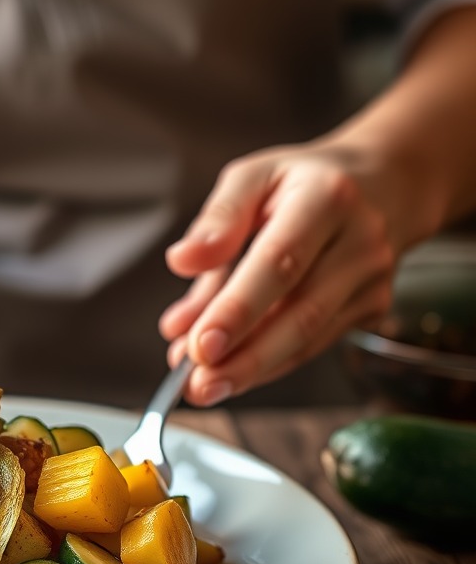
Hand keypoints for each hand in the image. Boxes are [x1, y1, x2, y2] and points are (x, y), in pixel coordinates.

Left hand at [159, 139, 412, 404]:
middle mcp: (359, 242)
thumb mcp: (253, 176)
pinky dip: (269, 364)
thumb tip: (182, 260)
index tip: (199, 345)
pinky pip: (313, 345)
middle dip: (244, 358)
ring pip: (308, 338)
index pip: (279, 263)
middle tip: (197, 385)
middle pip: (300, 313)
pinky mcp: (371, 308)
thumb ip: (217, 219)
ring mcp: (371, 280)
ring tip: (203, 387)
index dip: (238, 309)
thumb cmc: (301, 181)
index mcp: (326, 198)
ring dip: (252, 370)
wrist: (382, 183)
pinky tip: (232, 373)